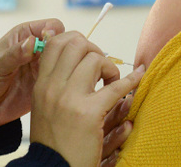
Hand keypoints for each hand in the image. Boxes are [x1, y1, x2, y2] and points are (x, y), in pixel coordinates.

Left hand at [0, 18, 64, 130]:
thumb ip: (14, 54)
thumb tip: (32, 42)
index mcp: (25, 35)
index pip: (52, 26)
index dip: (56, 34)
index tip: (51, 46)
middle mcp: (37, 50)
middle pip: (65, 44)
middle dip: (68, 52)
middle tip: (60, 65)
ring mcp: (42, 69)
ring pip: (67, 63)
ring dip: (68, 69)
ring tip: (60, 79)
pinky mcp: (45, 87)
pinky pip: (62, 82)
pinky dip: (66, 84)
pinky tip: (62, 90)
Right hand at [29, 32, 144, 166]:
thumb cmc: (52, 141)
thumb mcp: (43, 105)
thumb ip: (54, 82)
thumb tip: (70, 58)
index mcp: (41, 84)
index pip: (55, 43)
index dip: (75, 40)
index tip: (87, 53)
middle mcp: (52, 87)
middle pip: (76, 44)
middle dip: (94, 50)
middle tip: (101, 67)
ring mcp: (70, 99)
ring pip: (95, 60)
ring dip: (109, 67)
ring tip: (112, 82)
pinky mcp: (89, 113)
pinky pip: (116, 88)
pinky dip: (131, 80)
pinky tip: (138, 78)